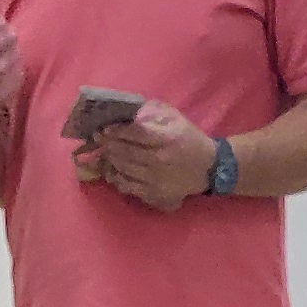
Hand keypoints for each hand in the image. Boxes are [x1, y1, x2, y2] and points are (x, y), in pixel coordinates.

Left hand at [86, 101, 216, 210]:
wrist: (208, 168)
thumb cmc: (189, 138)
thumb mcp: (175, 118)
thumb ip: (152, 111)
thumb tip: (129, 112)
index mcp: (166, 138)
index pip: (135, 134)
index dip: (116, 131)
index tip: (104, 128)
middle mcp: (159, 160)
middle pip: (125, 152)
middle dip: (108, 144)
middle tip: (98, 139)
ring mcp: (156, 180)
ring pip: (123, 170)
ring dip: (110, 160)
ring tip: (104, 152)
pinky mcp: (154, 194)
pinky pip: (128, 187)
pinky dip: (116, 178)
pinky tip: (112, 171)